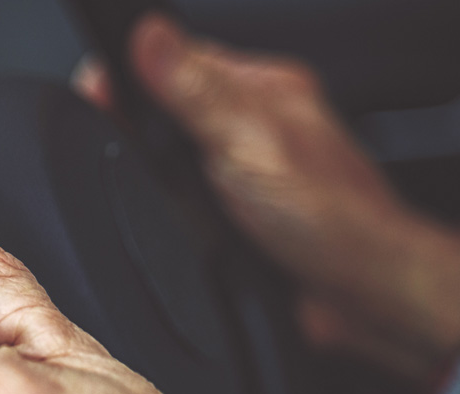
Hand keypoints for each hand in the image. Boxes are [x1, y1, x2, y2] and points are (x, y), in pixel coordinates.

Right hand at [75, 14, 459, 382]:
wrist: (361, 295)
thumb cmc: (331, 219)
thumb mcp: (244, 143)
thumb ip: (192, 91)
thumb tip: (150, 34)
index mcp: (264, 90)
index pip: (180, 56)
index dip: (132, 69)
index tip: (98, 89)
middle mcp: (259, 124)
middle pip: (174, 106)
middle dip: (143, 122)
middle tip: (121, 136)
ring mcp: (252, 168)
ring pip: (180, 154)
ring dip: (160, 171)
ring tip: (155, 181)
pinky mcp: (243, 212)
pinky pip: (191, 198)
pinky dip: (177, 209)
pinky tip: (180, 217)